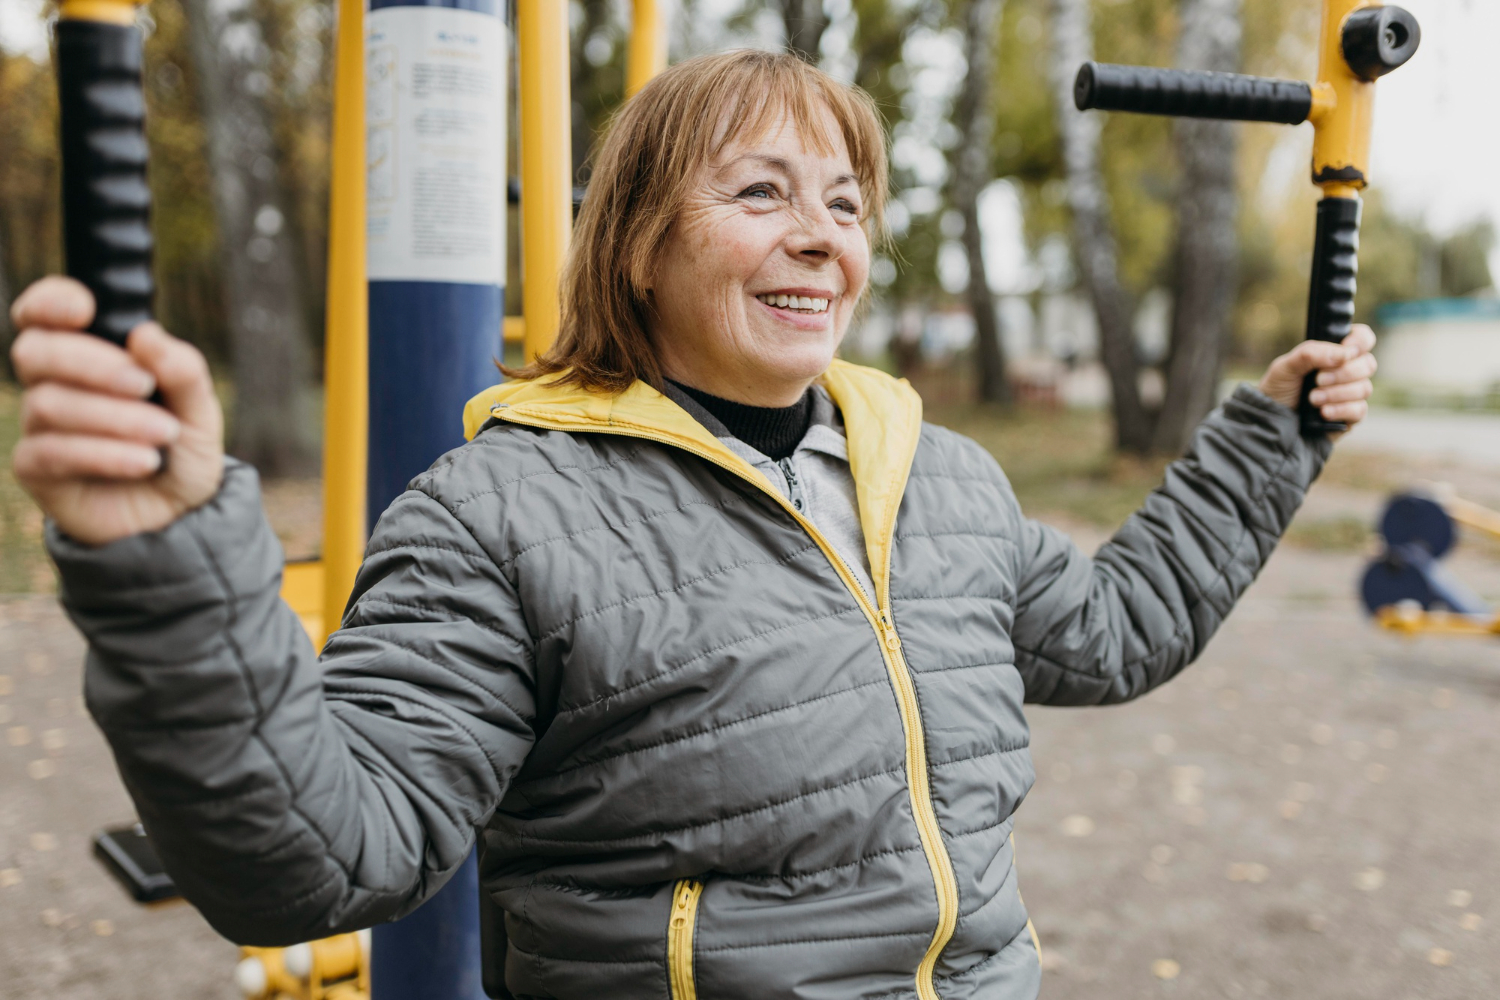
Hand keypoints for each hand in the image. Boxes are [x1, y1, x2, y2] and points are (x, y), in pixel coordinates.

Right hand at [10, 277, 224, 545]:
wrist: (179, 518)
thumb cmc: (181, 453)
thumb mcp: (199, 411)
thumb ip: (183, 371)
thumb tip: (146, 335)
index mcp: (90, 356)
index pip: (44, 314)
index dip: (50, 302)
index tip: (85, 309)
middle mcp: (55, 386)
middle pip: (36, 352)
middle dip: (91, 364)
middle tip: (143, 385)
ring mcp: (41, 428)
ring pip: (48, 404)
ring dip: (113, 417)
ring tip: (162, 435)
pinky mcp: (37, 470)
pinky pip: (52, 452)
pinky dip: (103, 454)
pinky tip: (143, 463)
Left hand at [1258, 323, 1375, 438]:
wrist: (1272, 420)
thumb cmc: (1279, 389)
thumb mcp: (1286, 366)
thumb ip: (1311, 353)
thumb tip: (1344, 354)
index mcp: (1334, 353)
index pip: (1363, 338)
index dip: (1360, 341)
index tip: (1346, 350)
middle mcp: (1347, 372)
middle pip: (1368, 364)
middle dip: (1343, 372)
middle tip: (1317, 380)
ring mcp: (1351, 394)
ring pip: (1364, 388)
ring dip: (1336, 393)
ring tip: (1312, 399)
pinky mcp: (1351, 416)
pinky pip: (1359, 409)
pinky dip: (1340, 409)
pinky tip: (1323, 412)